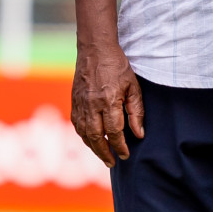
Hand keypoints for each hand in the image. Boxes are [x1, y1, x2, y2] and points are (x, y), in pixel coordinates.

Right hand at [71, 42, 144, 166]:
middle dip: (104, 153)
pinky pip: (77, 124)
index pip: (114, 131)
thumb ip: (136, 111)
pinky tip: (91, 140)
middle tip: (112, 163)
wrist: (95, 49)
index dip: (120, 146)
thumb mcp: (133, 86)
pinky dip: (83, 136)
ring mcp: (81, 103)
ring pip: (84, 133)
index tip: (125, 155)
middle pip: (96, 137)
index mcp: (109, 100)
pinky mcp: (74, 100)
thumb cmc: (117, 66)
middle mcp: (92, 104)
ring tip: (103, 155)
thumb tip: (138, 134)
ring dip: (93, 147)